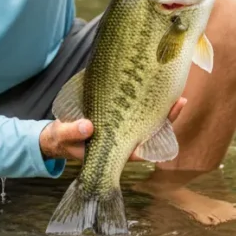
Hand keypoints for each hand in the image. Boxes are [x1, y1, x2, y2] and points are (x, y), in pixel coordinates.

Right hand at [39, 96, 187, 161]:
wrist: (56, 135)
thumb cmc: (60, 138)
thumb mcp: (62, 135)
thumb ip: (73, 132)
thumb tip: (89, 126)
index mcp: (113, 150)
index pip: (142, 147)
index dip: (157, 136)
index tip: (168, 123)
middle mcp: (121, 139)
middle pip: (150, 131)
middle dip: (166, 117)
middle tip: (180, 100)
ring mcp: (120, 126)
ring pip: (145, 118)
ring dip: (158, 105)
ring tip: (174, 91)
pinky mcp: (115, 114)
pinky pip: (135, 107)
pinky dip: (144, 98)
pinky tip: (152, 84)